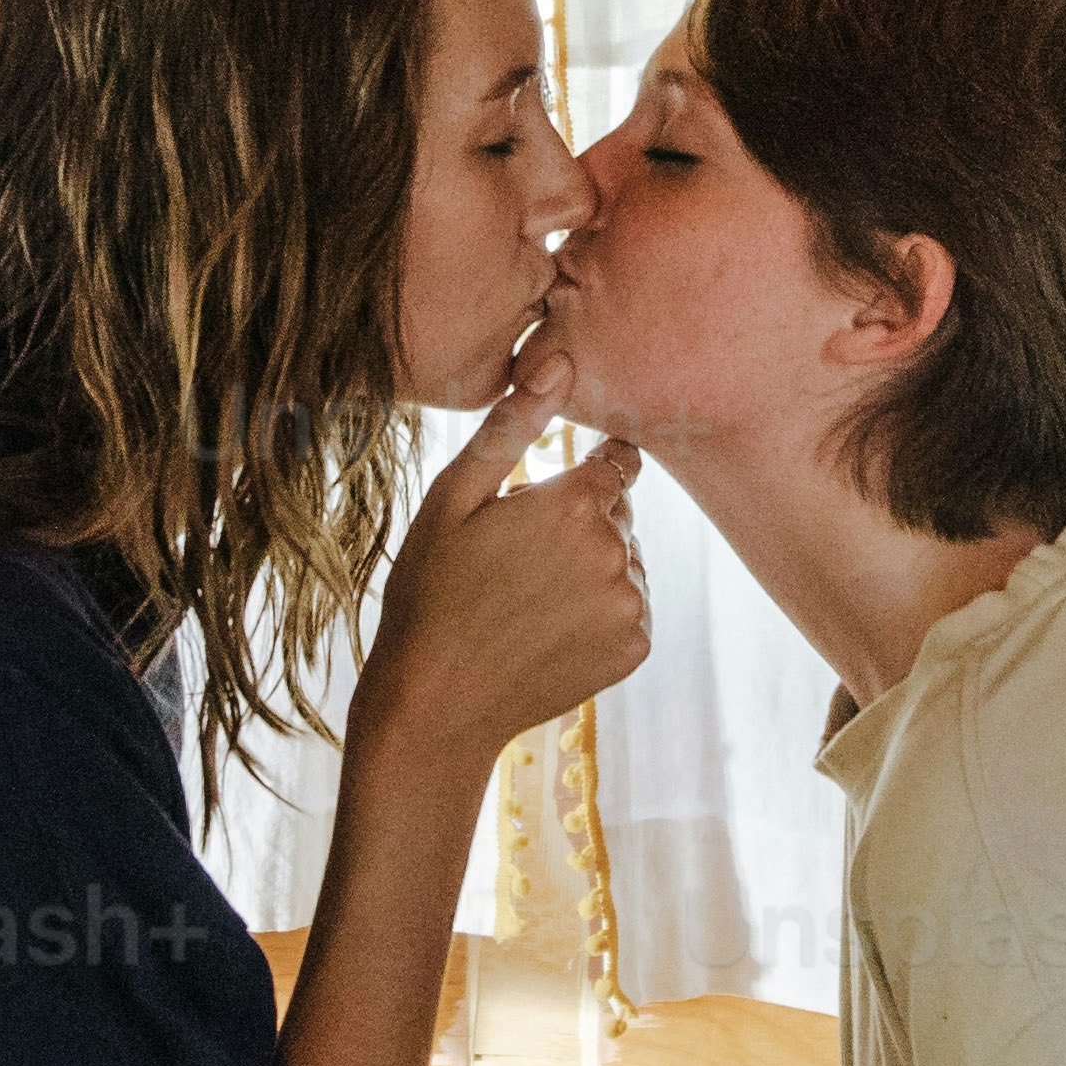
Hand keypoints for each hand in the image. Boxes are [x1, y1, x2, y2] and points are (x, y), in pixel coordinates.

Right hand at [354, 378, 649, 771]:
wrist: (435, 705)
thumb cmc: (430, 593)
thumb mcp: (453, 499)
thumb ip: (512, 427)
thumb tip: (559, 359)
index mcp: (577, 503)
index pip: (616, 463)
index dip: (582, 477)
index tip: (547, 503)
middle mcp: (618, 551)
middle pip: (618, 516)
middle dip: (579, 525)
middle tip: (514, 560)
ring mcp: (630, 604)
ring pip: (624, 563)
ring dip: (591, 570)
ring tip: (526, 599)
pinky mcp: (634, 648)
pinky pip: (627, 610)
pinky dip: (598, 615)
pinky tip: (546, 631)